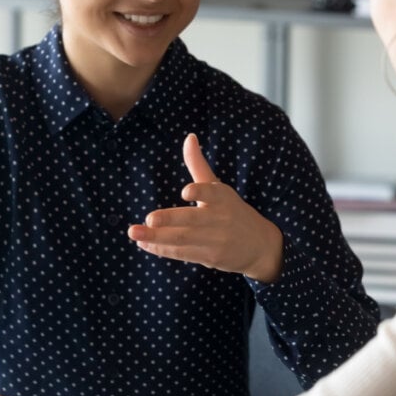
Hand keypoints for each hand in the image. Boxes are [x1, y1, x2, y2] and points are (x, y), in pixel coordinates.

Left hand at [127, 133, 283, 282]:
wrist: (261, 246)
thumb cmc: (232, 211)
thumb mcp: (219, 188)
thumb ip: (199, 165)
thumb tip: (189, 137)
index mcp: (222, 197)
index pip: (211, 192)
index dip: (199, 191)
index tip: (185, 191)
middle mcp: (220, 218)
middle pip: (192, 220)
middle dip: (169, 220)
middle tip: (149, 219)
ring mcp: (216, 240)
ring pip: (183, 239)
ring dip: (157, 238)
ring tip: (135, 233)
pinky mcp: (211, 257)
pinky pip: (183, 253)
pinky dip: (163, 250)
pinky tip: (145, 245)